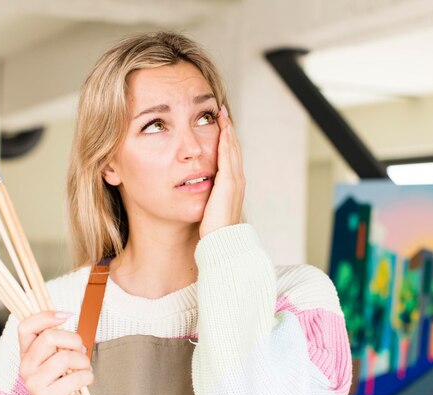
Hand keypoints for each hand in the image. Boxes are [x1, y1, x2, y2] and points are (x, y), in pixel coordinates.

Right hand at [18, 311, 93, 394]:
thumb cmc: (61, 385)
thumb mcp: (58, 358)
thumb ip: (59, 341)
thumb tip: (66, 317)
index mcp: (27, 354)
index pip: (25, 326)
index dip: (46, 315)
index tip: (66, 315)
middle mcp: (25, 367)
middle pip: (49, 337)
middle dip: (74, 340)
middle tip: (80, 351)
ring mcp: (33, 383)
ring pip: (65, 357)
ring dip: (83, 361)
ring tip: (83, 369)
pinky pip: (75, 377)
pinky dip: (87, 377)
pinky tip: (84, 382)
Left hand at [199, 105, 244, 237]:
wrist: (221, 243)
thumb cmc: (212, 231)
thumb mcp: (209, 209)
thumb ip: (206, 197)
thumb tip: (195, 191)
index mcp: (232, 186)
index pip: (229, 157)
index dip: (225, 140)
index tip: (218, 126)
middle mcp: (237, 181)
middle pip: (233, 149)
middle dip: (227, 130)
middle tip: (221, 112)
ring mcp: (236, 181)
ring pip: (232, 149)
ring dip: (228, 130)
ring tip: (221, 115)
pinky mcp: (230, 182)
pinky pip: (228, 156)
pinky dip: (226, 141)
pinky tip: (222, 128)